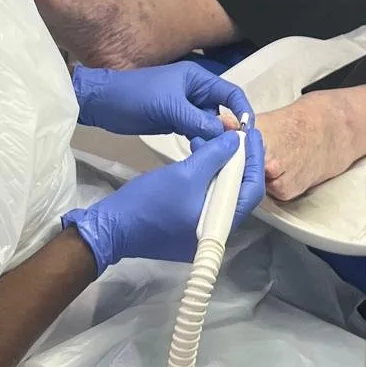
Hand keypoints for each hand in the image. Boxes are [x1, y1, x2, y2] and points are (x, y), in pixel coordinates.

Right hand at [63, 127, 265, 272]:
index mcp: (221, 224)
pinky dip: (206, 178)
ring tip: (211, 141)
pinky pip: (206, 200)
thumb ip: (214, 156)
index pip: (252, 189)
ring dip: (220, 167)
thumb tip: (236, 141)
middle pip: (238, 192)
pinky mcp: (187, 228)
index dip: (255, 159)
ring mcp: (201, 233)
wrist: (111, 228)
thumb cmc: (149, 202)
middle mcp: (216, 232)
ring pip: (221, 194)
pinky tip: (198, 157)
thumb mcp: (185, 173)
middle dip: (238, 160)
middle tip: (235, 134)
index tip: (251, 133)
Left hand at [73, 61, 251, 142]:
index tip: (247, 133)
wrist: (103, 104)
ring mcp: (185, 107)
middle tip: (229, 151)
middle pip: (222, 112)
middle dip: (226, 130)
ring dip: (211, 139)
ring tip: (209, 154)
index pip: (231, 93)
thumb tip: (225, 135)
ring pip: (209, 125)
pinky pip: (196, 132)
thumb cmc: (136, 96)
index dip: (242, 111)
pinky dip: (199, 142)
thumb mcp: (169, 107)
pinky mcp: (175, 121)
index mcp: (198, 80)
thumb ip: (198, 120)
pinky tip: (197, 153)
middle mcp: (196, 92)